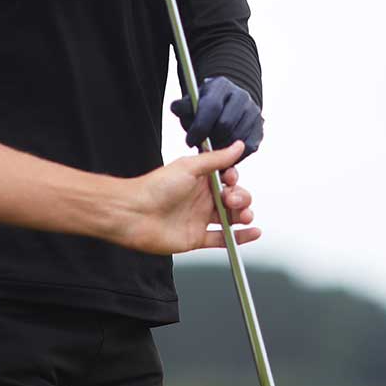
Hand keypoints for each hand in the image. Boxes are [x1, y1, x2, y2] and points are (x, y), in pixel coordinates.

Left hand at [113, 142, 258, 253]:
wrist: (133, 213)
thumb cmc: (153, 188)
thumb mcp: (189, 167)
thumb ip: (216, 159)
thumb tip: (237, 146)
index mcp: (199, 179)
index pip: (227, 178)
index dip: (234, 179)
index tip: (231, 178)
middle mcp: (201, 198)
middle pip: (233, 198)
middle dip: (240, 198)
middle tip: (231, 199)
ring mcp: (199, 218)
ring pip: (231, 218)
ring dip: (243, 215)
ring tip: (243, 215)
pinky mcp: (196, 237)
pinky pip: (223, 238)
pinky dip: (240, 237)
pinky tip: (253, 232)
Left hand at [171, 76, 262, 155]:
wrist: (225, 105)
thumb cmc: (204, 107)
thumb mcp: (191, 103)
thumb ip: (183, 107)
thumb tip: (176, 107)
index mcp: (221, 86)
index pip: (212, 107)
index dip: (200, 127)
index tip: (190, 141)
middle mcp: (241, 96)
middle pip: (226, 124)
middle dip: (211, 140)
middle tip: (201, 148)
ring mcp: (253, 111)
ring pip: (237, 138)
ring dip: (222, 149)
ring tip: (211, 150)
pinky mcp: (260, 127)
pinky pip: (248, 147)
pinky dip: (235, 155)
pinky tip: (223, 154)